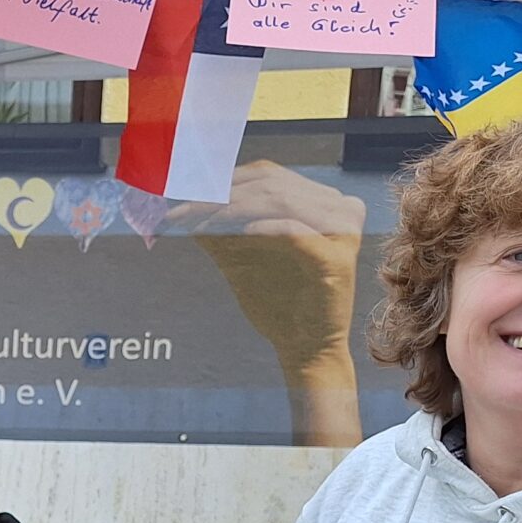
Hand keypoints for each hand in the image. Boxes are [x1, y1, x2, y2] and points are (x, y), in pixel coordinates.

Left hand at [165, 160, 365, 448]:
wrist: (303, 347)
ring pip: (278, 201)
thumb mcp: (239, 255)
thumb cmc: (275, 300)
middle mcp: (339, 208)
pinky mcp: (337, 258)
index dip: (222, 180)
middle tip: (179, 209)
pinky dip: (257, 227)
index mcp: (321, 201)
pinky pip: (292, 230)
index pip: (267, 175)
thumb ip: (216, 225)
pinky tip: (227, 231)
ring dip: (229, 208)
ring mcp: (342, 231)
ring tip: (193, 220)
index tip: (181, 193)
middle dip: (219, 195)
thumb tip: (179, 198)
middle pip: (270, 184)